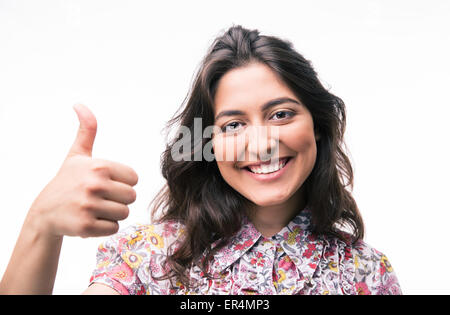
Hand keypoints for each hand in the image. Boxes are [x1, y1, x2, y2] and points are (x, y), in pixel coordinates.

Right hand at [28, 104, 137, 237]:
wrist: (44, 211)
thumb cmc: (67, 180)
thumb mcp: (77, 154)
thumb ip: (87, 130)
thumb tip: (79, 105)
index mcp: (99, 166)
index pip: (134, 178)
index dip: (122, 182)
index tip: (106, 182)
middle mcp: (95, 185)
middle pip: (131, 197)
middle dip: (119, 199)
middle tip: (101, 197)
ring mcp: (89, 206)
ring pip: (124, 213)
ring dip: (112, 213)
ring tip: (95, 208)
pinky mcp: (85, 226)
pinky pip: (113, 228)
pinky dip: (104, 227)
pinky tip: (90, 219)